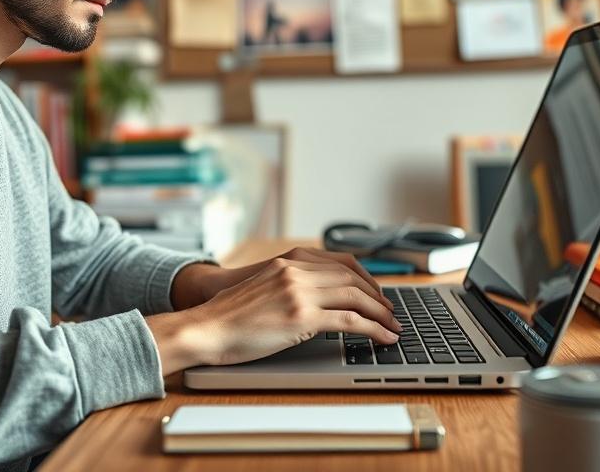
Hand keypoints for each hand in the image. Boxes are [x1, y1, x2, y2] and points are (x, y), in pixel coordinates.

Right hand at [148, 251, 400, 374]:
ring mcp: (299, 292)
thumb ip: (290, 285)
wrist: (206, 327)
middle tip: (391, 312)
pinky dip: (373, 329)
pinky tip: (382, 338)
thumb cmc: (230, 316)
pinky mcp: (301, 317)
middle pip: (352, 278)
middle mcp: (296, 271)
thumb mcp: (264, 288)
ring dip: (381, 313)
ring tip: (392, 327)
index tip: (377, 292)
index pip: (341, 262)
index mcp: (289, 262)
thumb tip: (318, 300)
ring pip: (356, 297)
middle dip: (378, 296)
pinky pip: (349, 321)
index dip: (366, 278)